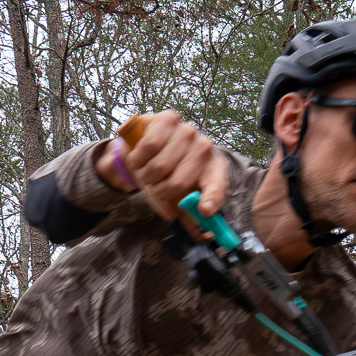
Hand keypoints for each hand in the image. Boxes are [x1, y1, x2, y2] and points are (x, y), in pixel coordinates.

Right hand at [97, 111, 230, 223]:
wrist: (142, 149)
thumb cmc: (162, 177)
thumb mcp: (174, 200)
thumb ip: (188, 218)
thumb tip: (201, 236)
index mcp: (213, 170)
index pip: (217, 185)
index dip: (212, 198)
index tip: (204, 211)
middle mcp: (205, 148)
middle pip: (180, 181)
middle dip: (159, 191)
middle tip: (154, 187)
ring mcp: (188, 131)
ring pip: (160, 166)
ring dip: (146, 175)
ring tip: (147, 170)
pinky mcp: (169, 119)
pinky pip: (149, 147)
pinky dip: (138, 159)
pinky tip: (140, 156)